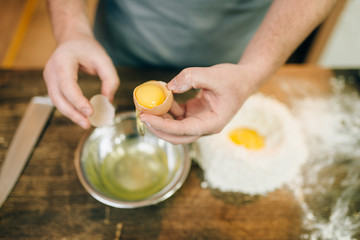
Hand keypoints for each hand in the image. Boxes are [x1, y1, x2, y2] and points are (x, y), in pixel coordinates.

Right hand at [43, 35, 119, 128]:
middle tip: (88, 124)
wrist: (73, 39)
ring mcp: (49, 78)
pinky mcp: (52, 84)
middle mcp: (51, 70)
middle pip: (58, 97)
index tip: (90, 112)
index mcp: (62, 61)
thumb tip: (108, 101)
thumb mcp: (104, 60)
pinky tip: (82, 116)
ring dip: (71, 114)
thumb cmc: (88, 49)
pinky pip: (59, 100)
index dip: (77, 100)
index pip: (67, 85)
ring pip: (56, 102)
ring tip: (86, 124)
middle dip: (73, 113)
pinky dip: (70, 109)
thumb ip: (110, 80)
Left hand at [139, 63, 264, 143]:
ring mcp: (199, 121)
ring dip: (160, 120)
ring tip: (146, 106)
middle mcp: (204, 127)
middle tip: (141, 115)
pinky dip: (167, 110)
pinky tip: (161, 98)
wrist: (244, 79)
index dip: (162, 125)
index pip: (182, 130)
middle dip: (157, 129)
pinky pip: (177, 116)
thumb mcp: (214, 75)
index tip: (145, 117)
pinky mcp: (195, 114)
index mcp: (212, 123)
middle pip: (176, 136)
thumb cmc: (234, 79)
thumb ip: (191, 77)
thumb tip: (169, 86)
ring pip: (175, 128)